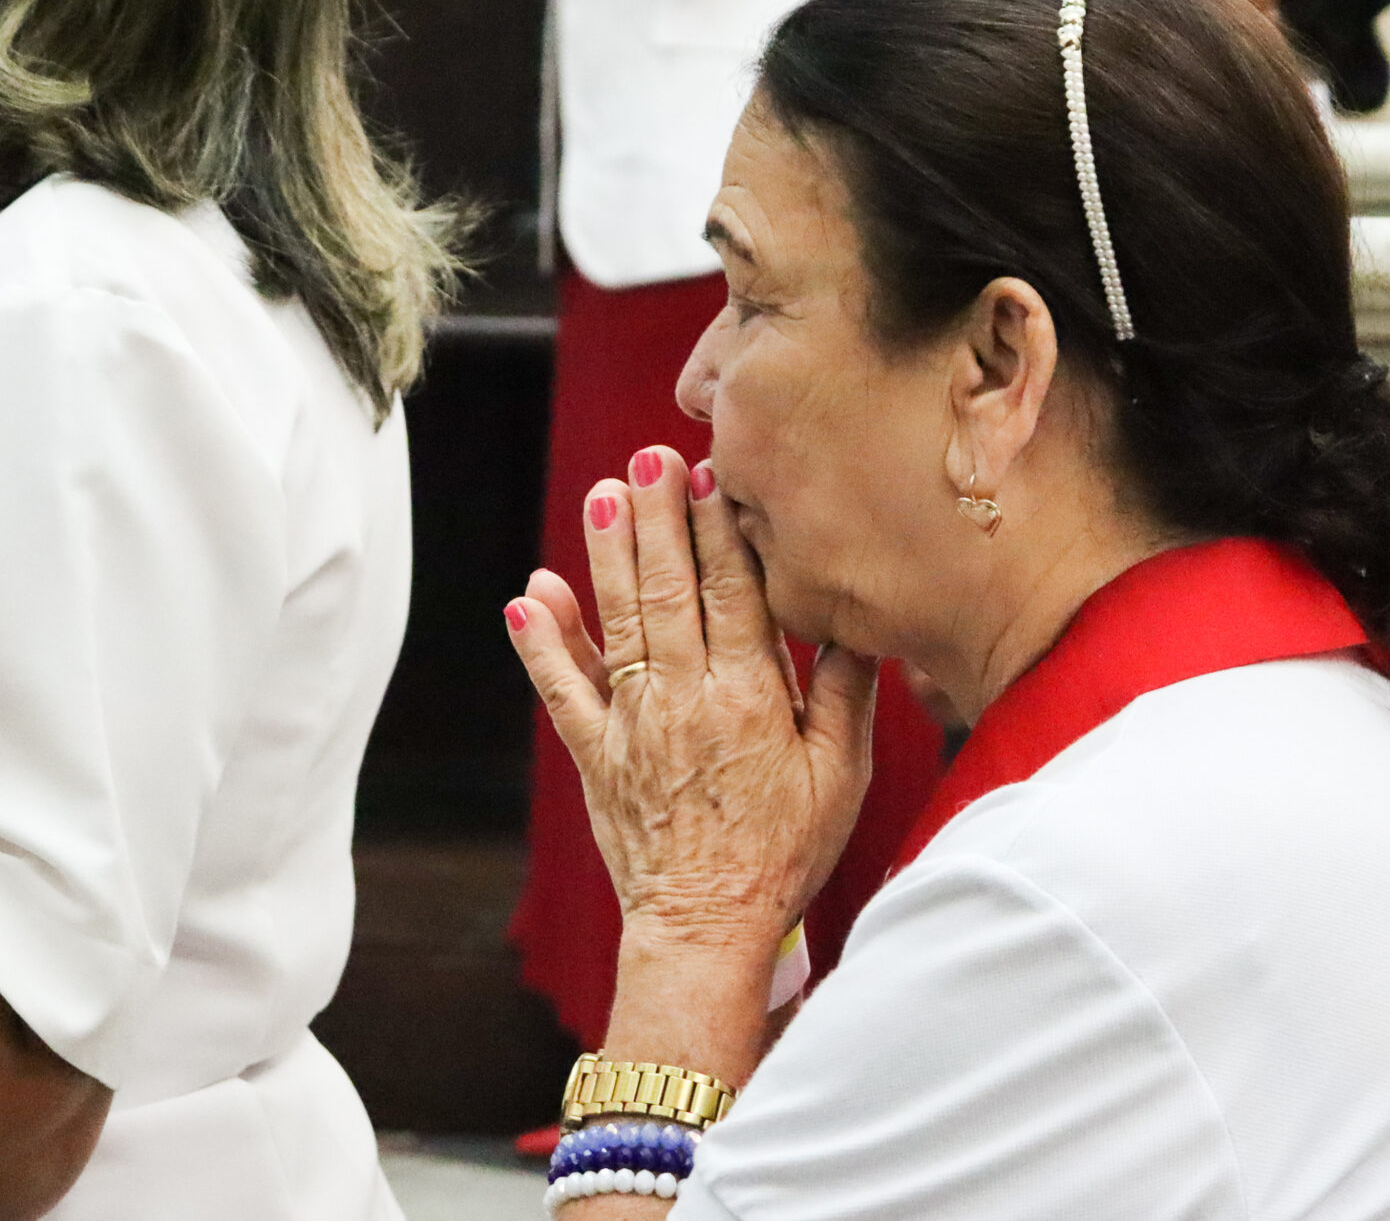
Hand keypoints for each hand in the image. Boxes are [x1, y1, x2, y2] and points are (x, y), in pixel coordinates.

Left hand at [506, 446, 878, 947]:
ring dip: (607, 557)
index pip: (733, 596)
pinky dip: (543, 644)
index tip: (710, 476)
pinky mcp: (596, 756)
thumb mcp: (840, 776)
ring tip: (599, 496)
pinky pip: (563, 692)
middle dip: (657, 519)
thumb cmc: (784, 854)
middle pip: (670, 593)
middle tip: (647, 459)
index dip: (720, 531)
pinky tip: (531, 594)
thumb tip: (857, 619)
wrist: (707, 929)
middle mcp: (685, 703)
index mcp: (750, 701)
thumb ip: (845, 693)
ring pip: (618, 625)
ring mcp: (632, 728)